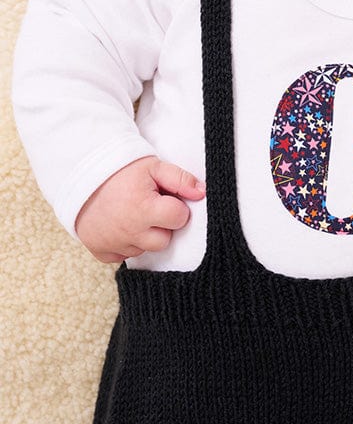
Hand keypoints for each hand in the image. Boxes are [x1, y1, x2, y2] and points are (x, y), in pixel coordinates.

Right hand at [75, 156, 205, 262]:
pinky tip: (119, 225)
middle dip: (162, 225)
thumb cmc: (120, 170)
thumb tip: (202, 193)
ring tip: (132, 213)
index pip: (179, 218)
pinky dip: (124, 244)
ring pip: (145, 250)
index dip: (175, 207)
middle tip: (148, 206)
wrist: (80, 173)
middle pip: (164, 240)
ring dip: (143, 235)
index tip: (164, 198)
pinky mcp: (101, 251)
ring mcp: (114, 243)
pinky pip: (123, 256)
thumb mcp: (153, 166)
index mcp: (144, 209)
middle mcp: (129, 231)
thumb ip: (180, 179)